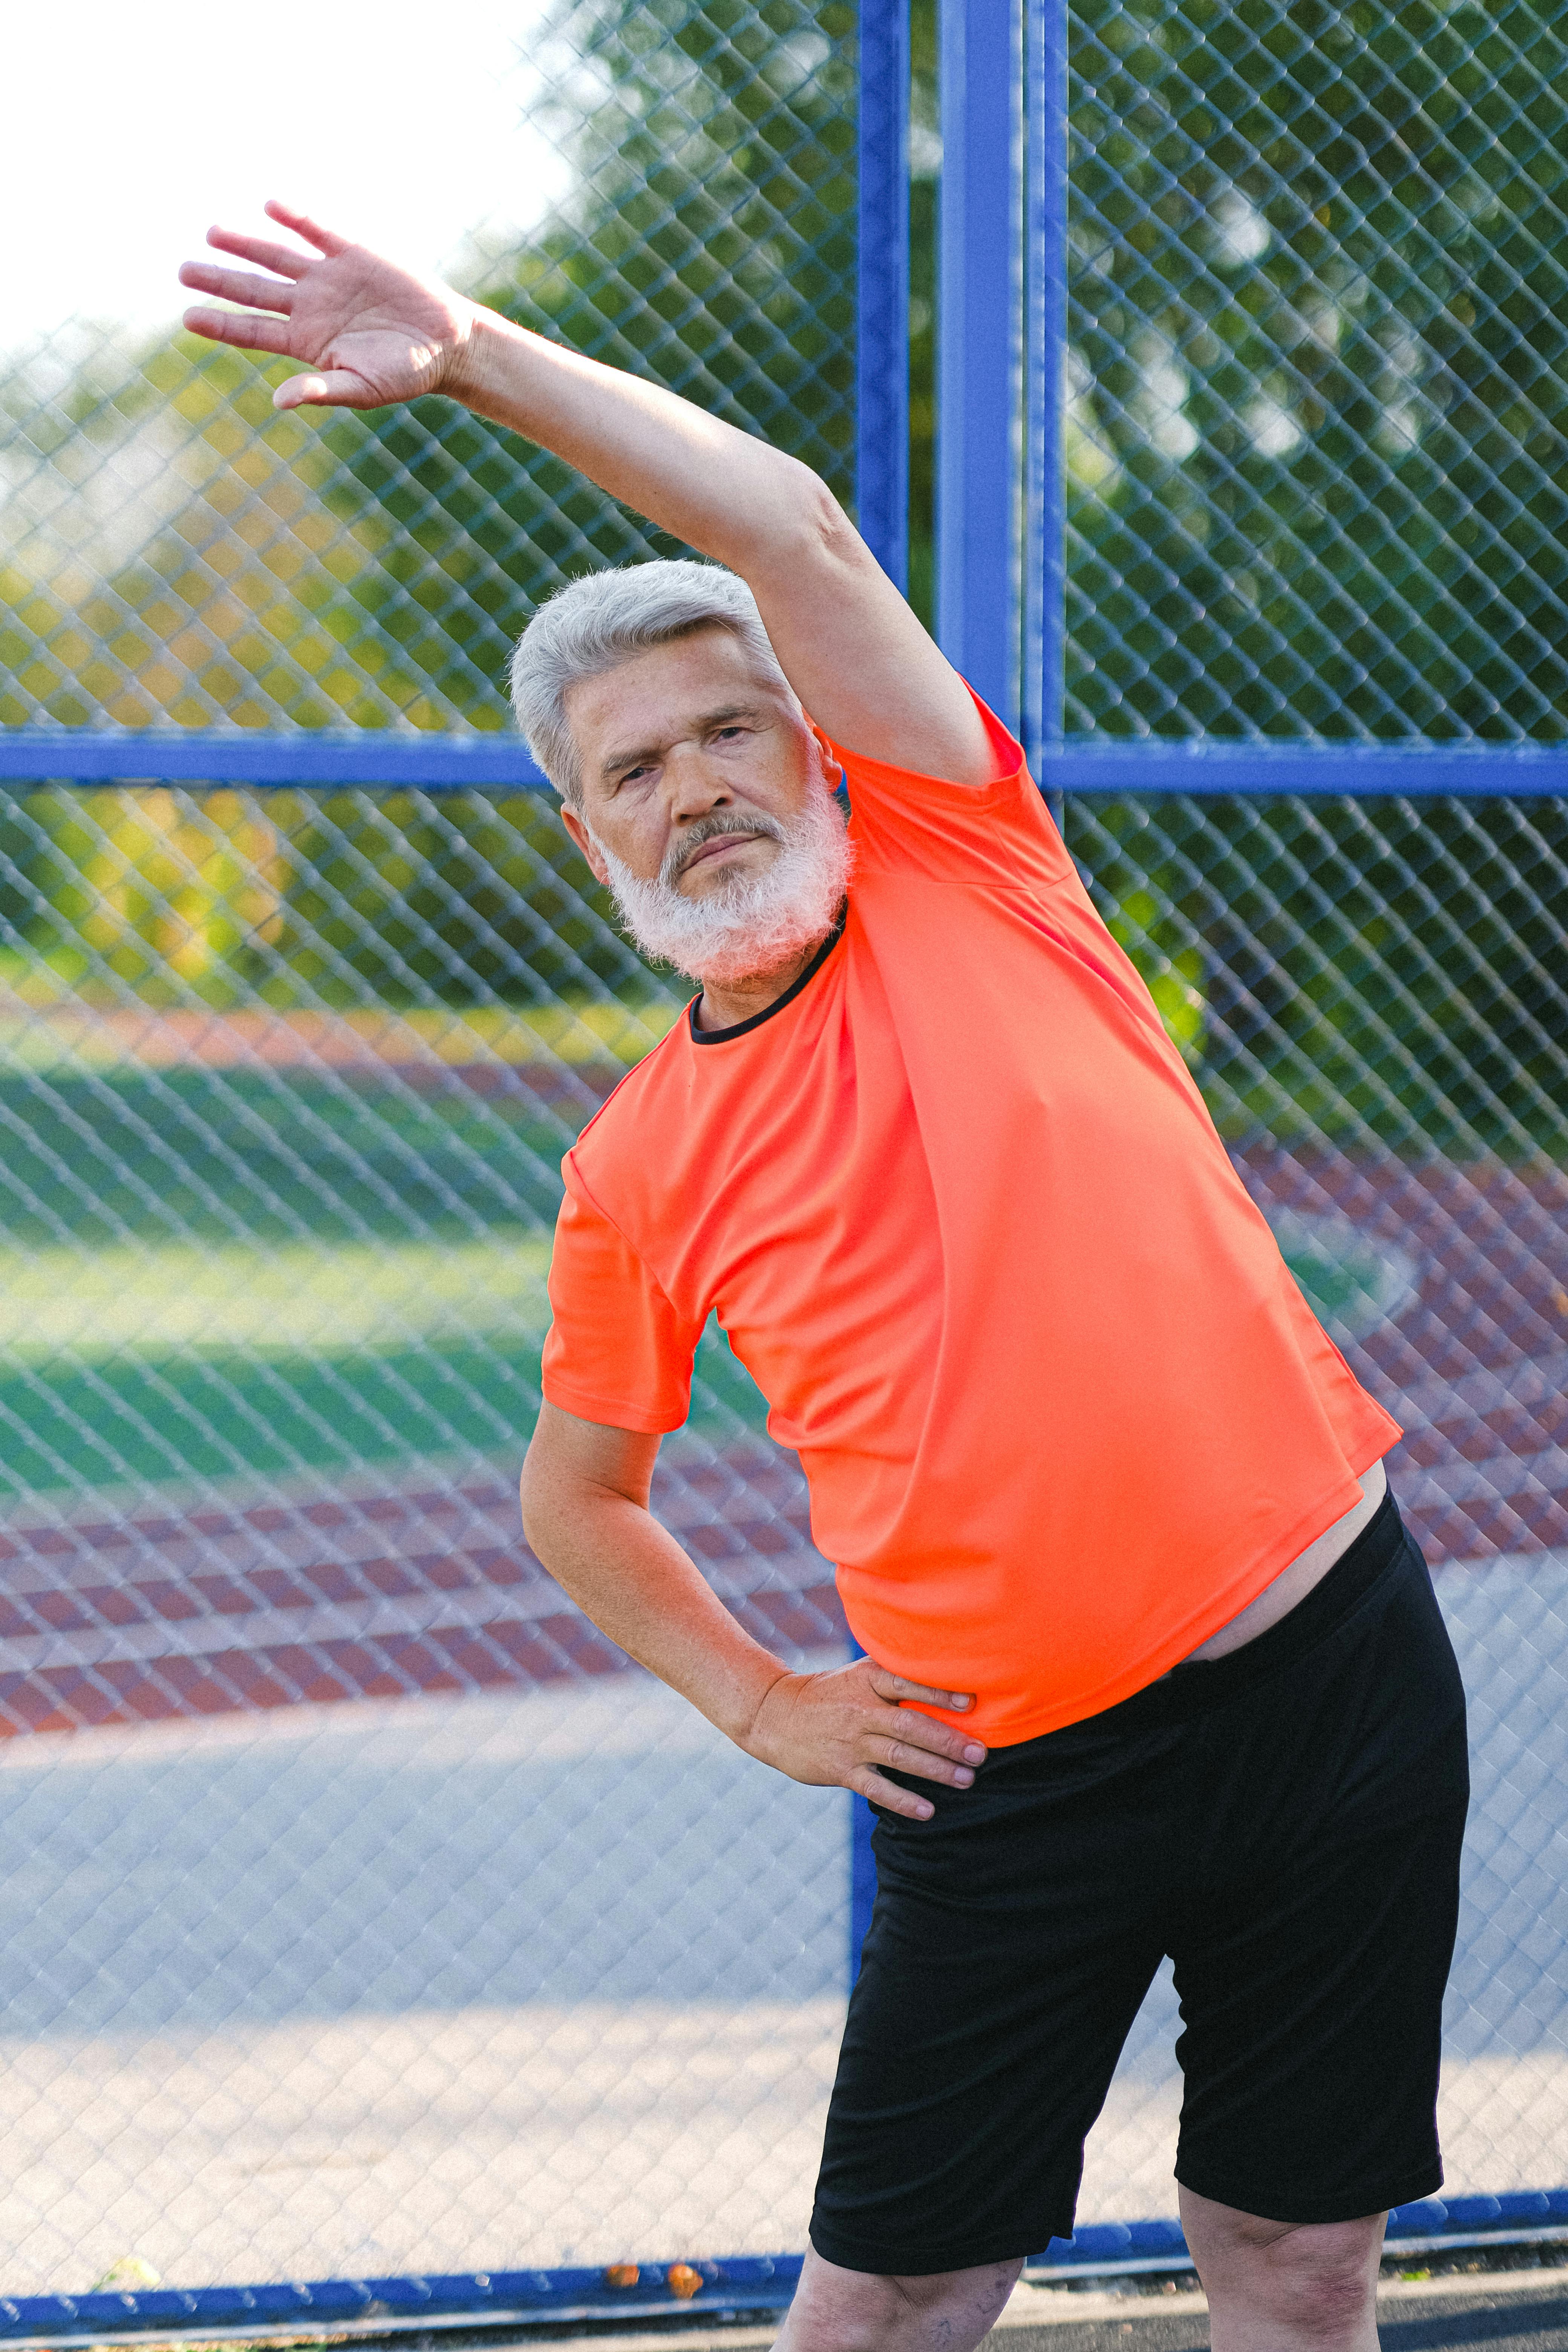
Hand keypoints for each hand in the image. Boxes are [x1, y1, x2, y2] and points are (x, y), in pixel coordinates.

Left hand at [179, 199, 474, 411]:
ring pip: (275, 257)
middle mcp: (310, 305)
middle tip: (182, 271)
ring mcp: (328, 277)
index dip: (221, 325)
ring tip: (212, 233)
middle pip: (254, 290)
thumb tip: (278, 401)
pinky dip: (296, 217)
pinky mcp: (352, 253)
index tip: (187, 318)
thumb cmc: (405, 374)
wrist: (447, 344)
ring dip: (244, 244)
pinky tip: (269, 205)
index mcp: (306, 341)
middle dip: (219, 280)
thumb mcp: (362, 388)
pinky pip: (317, 231)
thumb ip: (320, 390)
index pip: (254, 331)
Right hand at [742, 1658, 985, 1820]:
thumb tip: (945, 1674)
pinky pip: (877, 1788)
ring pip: (899, 1757)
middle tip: (979, 1753)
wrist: (775, 1716)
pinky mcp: (840, 1770)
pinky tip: (927, 1810)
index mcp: (867, 1680)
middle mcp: (861, 1710)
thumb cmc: (829, 1693)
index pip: (907, 1684)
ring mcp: (850, 1742)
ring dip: (936, 1770)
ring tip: (967, 1779)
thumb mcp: (857, 1673)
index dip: (940, 1693)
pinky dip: (903, 1800)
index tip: (971, 1703)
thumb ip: (893, 1674)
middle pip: (911, 1725)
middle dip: (948, 1740)